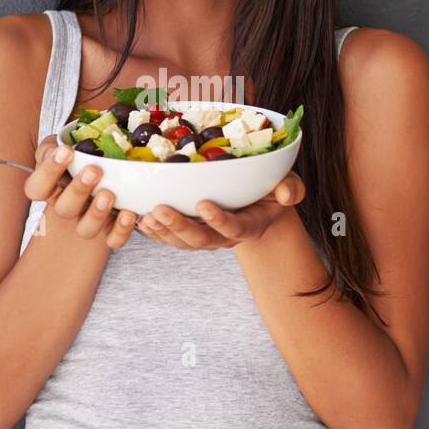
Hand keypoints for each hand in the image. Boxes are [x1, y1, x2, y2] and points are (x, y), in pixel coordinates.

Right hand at [23, 135, 137, 248]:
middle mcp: (67, 206)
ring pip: (86, 229)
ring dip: (97, 213)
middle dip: (78, 190)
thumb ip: (53, 147)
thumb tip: (57, 149)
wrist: (106, 166)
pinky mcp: (111, 231)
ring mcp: (88, 220)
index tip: (66, 151)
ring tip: (108, 194)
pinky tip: (129, 213)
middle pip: (64, 209)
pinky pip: (113, 240)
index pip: (36, 188)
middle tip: (94, 170)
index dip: (48, 173)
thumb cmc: (80, 155)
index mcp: (50, 188)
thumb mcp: (61, 146)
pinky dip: (121, 230)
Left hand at [136, 172, 304, 249]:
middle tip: (159, 210)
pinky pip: (171, 237)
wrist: (260, 205)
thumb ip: (291, 190)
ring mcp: (207, 236)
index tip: (203, 204)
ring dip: (162, 231)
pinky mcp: (191, 232)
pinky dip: (154, 230)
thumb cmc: (273, 191)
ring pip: (182, 242)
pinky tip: (138, 218)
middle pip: (200, 240)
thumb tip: (285, 194)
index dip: (219, 220)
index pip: (234, 228)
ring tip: (145, 215)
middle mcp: (224, 236)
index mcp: (249, 225)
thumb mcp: (289, 186)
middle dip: (178, 227)